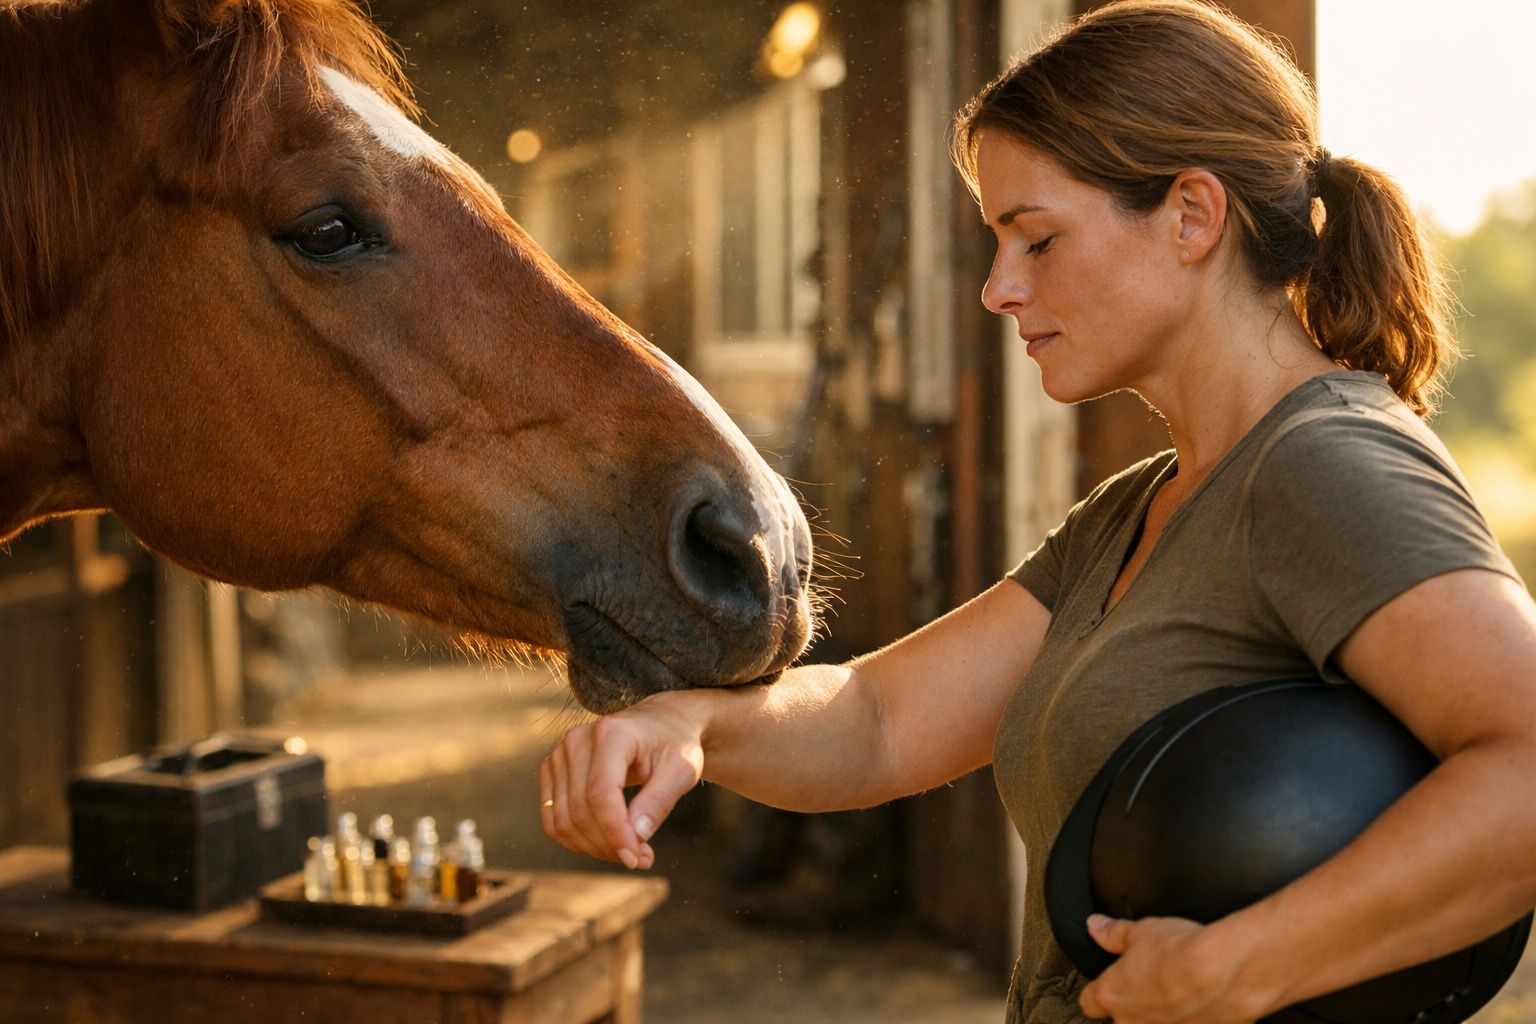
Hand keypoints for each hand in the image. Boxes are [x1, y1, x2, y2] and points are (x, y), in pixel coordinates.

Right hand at [539, 692, 706, 869]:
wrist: (660, 722)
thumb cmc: (675, 744)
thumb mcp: (682, 769)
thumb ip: (658, 801)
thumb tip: (635, 837)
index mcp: (612, 733)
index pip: (600, 794)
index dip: (615, 833)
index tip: (637, 859)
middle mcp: (578, 740)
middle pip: (580, 810)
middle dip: (609, 844)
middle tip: (642, 858)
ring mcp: (560, 753)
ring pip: (563, 820)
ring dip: (594, 847)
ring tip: (629, 852)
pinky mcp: (553, 768)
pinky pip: (553, 818)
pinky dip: (577, 840)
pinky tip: (605, 843)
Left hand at [1078, 914, 1267, 1023]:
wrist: (1225, 970)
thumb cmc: (1182, 951)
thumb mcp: (1141, 931)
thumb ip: (1114, 933)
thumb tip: (1096, 927)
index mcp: (1112, 995)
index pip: (1089, 1002)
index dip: (1097, 991)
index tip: (1107, 983)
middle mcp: (1134, 1023)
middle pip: (1121, 1021)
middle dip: (1133, 1008)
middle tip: (1152, 986)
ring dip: (1164, 1016)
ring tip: (1181, 994)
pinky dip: (1192, 1020)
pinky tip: (1203, 1005)